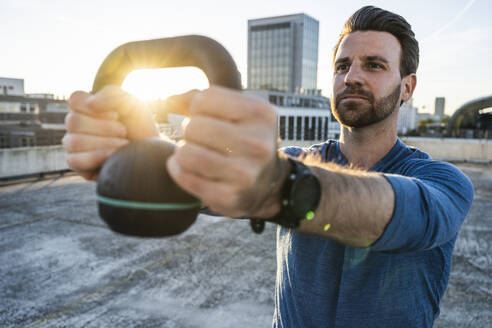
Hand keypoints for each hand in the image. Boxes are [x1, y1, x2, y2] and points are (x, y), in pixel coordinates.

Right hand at [63, 85, 158, 179]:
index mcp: (86, 107)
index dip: (96, 108)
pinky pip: (74, 161)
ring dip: (104, 142)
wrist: (151, 153)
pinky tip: (113, 156)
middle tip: (123, 131)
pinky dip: (96, 157)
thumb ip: (111, 95)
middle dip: (105, 127)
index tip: (116, 114)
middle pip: (73, 121)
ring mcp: (74, 146)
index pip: (74, 99)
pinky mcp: (79, 166)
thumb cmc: (140, 127)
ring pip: (74, 142)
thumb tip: (90, 103)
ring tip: (123, 144)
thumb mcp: (131, 103)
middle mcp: (76, 126)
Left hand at [166, 86, 283, 217]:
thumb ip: (205, 100)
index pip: (207, 98)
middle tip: (200, 140)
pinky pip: (186, 177)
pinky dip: (178, 170)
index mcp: (261, 115)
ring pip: (188, 153)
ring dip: (182, 152)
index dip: (197, 107)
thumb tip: (170, 100)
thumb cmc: (244, 142)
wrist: (268, 185)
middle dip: (190, 131)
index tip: (206, 118)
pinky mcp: (230, 196)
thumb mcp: (239, 113)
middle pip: (194, 126)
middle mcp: (258, 144)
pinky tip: (185, 168)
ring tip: (192, 153)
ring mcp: (245, 173)